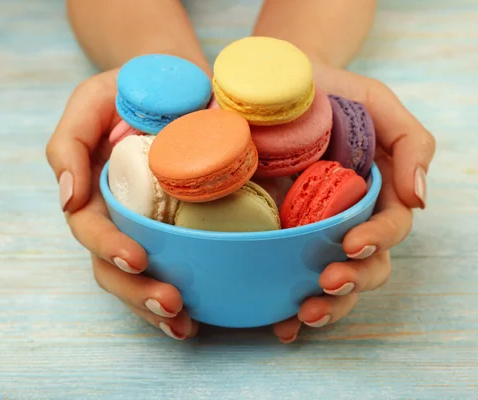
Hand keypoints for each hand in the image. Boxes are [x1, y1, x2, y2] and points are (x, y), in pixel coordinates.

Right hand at [46, 70, 198, 339]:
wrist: (180, 81)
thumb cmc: (131, 88)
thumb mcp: (92, 102)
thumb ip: (68, 144)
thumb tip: (67, 198)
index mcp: (93, 192)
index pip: (91, 230)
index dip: (109, 248)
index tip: (138, 257)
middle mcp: (118, 218)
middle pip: (114, 268)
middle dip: (137, 292)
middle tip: (170, 304)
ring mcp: (150, 227)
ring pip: (142, 279)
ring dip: (157, 307)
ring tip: (183, 323)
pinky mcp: (184, 228)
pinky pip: (181, 267)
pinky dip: (191, 293)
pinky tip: (202, 314)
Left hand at [272, 63, 435, 342]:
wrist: (272, 86)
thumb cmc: (330, 91)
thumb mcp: (376, 102)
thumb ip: (410, 143)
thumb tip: (421, 199)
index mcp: (377, 193)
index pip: (389, 228)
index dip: (377, 242)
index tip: (353, 244)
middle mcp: (346, 218)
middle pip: (365, 266)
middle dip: (352, 282)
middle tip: (327, 284)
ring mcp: (309, 230)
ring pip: (330, 281)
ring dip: (324, 306)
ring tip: (303, 314)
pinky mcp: (274, 234)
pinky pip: (284, 275)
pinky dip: (285, 305)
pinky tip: (281, 324)